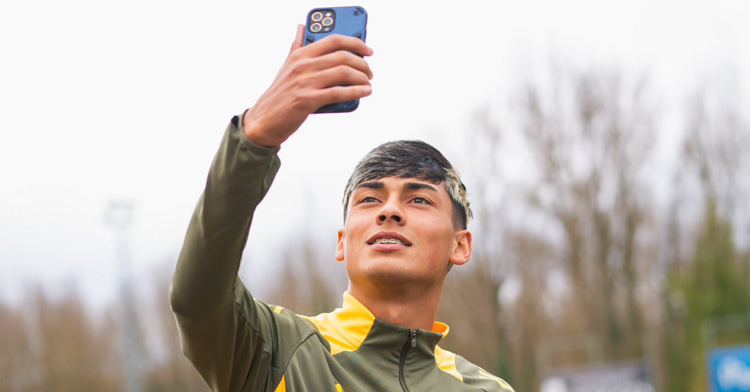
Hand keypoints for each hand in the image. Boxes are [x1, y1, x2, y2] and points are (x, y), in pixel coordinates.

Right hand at [243, 24, 373, 147]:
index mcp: (300, 54)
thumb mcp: (286, 66)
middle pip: (342, 56)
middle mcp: (303, 65)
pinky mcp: (307, 100)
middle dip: (362, 63)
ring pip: (343, 72)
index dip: (355, 42)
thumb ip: (297, 46)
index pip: (334, 40)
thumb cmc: (279, 94)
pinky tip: (365, 92)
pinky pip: (338, 93)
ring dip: (362, 77)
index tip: (368, 50)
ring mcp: (305, 82)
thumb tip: (301, 27)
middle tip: (369, 72)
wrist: (264, 120)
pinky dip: (356, 92)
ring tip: (368, 83)